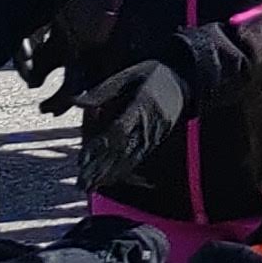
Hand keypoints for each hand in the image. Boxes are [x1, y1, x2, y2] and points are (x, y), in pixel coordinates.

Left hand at [55, 60, 187, 191]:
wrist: (185, 79)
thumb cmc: (151, 75)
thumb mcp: (128, 75)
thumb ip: (103, 91)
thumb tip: (76, 102)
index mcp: (143, 104)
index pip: (120, 129)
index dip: (101, 146)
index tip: (82, 159)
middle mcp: (151, 122)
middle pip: (124, 149)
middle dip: (101, 168)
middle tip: (81, 184)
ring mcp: (157, 133)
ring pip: (132, 157)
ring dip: (110, 174)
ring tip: (90, 187)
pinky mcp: (159, 139)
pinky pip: (140, 158)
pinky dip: (124, 171)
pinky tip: (109, 181)